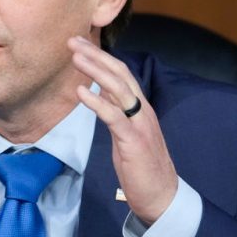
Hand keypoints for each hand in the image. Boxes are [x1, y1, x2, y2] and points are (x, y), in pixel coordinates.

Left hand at [68, 36, 177, 223]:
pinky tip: (80, 92)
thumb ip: (116, 110)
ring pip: (118, 89)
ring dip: (95, 70)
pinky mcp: (133, 140)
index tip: (80, 44)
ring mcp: (139, 124)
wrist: (162, 196)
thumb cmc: (142, 165)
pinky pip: (114, 116)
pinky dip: (96, 102)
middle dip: (96, 55)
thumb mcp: (126, 132)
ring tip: (75, 57)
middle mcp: (142, 110)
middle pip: (119, 74)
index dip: (101, 56)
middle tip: (73, 40)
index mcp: (140, 107)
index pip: (121, 73)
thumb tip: (100, 91)